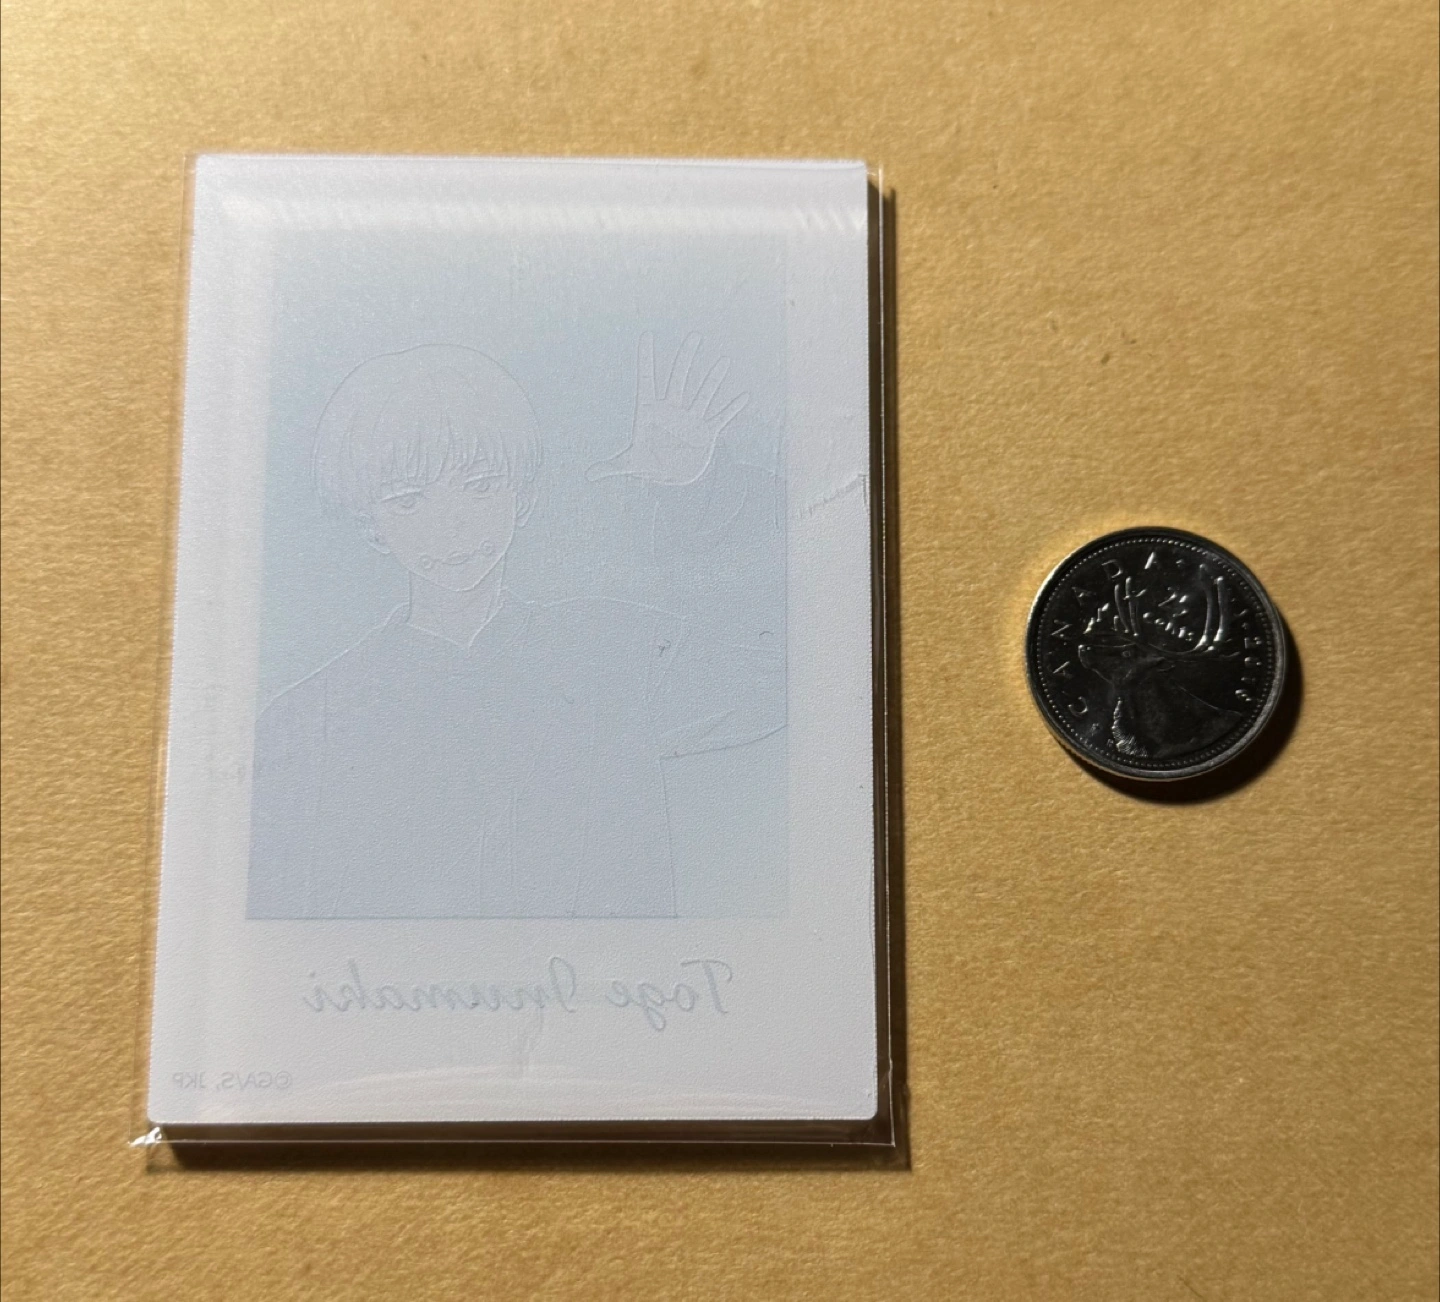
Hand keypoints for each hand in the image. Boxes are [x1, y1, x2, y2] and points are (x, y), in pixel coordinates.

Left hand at [587, 332, 749, 485]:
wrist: (669, 475)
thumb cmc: (646, 463)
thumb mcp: (629, 464)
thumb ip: (611, 467)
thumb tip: (589, 476)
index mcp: (650, 411)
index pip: (646, 379)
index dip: (646, 358)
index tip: (646, 336)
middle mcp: (672, 410)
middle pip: (679, 379)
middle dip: (686, 359)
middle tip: (694, 336)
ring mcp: (690, 419)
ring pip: (703, 394)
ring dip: (714, 379)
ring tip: (723, 361)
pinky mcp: (705, 432)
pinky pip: (720, 417)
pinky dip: (732, 408)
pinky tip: (743, 396)